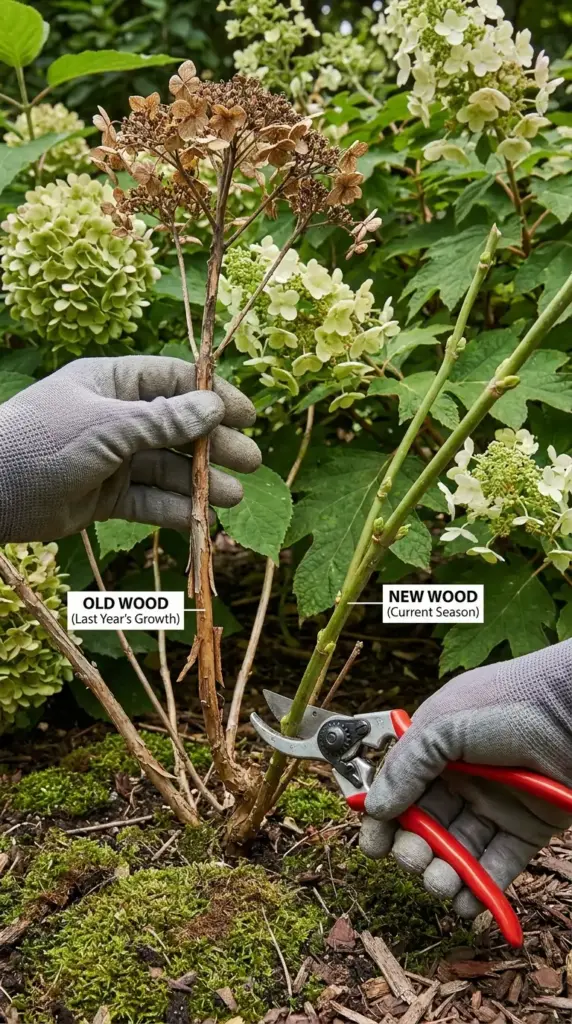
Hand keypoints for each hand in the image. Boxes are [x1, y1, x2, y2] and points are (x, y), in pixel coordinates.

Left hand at [0, 355, 260, 542]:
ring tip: (232, 496)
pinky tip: (200, 520)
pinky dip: (173, 510)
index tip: (247, 415)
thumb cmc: (40, 445)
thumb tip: (213, 408)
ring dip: (200, 482)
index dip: (213, 397)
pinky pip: (148, 501)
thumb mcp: (104, 428)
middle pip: (177, 428)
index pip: (173, 382)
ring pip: (167, 468)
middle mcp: (116, 418)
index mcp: (112, 384)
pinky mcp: (105, 496)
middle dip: (214, 445)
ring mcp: (112, 458)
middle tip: (251, 461)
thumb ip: (160, 422)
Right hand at [360, 642, 571, 917]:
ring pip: (460, 850)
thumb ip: (406, 766)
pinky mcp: (527, 829)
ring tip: (441, 883)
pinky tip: (466, 904)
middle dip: (414, 850)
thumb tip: (375, 808)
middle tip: (414, 860)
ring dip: (444, 874)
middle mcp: (462, 779)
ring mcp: (495, 805)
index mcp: (436, 750)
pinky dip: (481, 889)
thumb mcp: (443, 724)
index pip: (401, 791)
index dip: (384, 821)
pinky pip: (498, 865)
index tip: (374, 847)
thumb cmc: (508, 702)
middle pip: (428, 826)